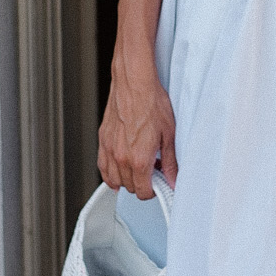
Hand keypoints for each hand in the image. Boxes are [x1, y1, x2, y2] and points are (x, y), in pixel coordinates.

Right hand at [98, 56, 177, 196]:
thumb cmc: (151, 102)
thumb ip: (170, 162)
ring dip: (126, 179)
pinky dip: (110, 172)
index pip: (143, 192)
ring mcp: (110, 149)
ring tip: (138, 168)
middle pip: (129, 187)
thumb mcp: (169, 135)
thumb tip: (172, 178)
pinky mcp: (103, 140)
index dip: (153, 191)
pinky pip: (102, 166)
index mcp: (139, 159)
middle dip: (142, 184)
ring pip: (114, 180)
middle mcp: (121, 157)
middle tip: (153, 171)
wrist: (135, 83)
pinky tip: (119, 169)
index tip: (158, 185)